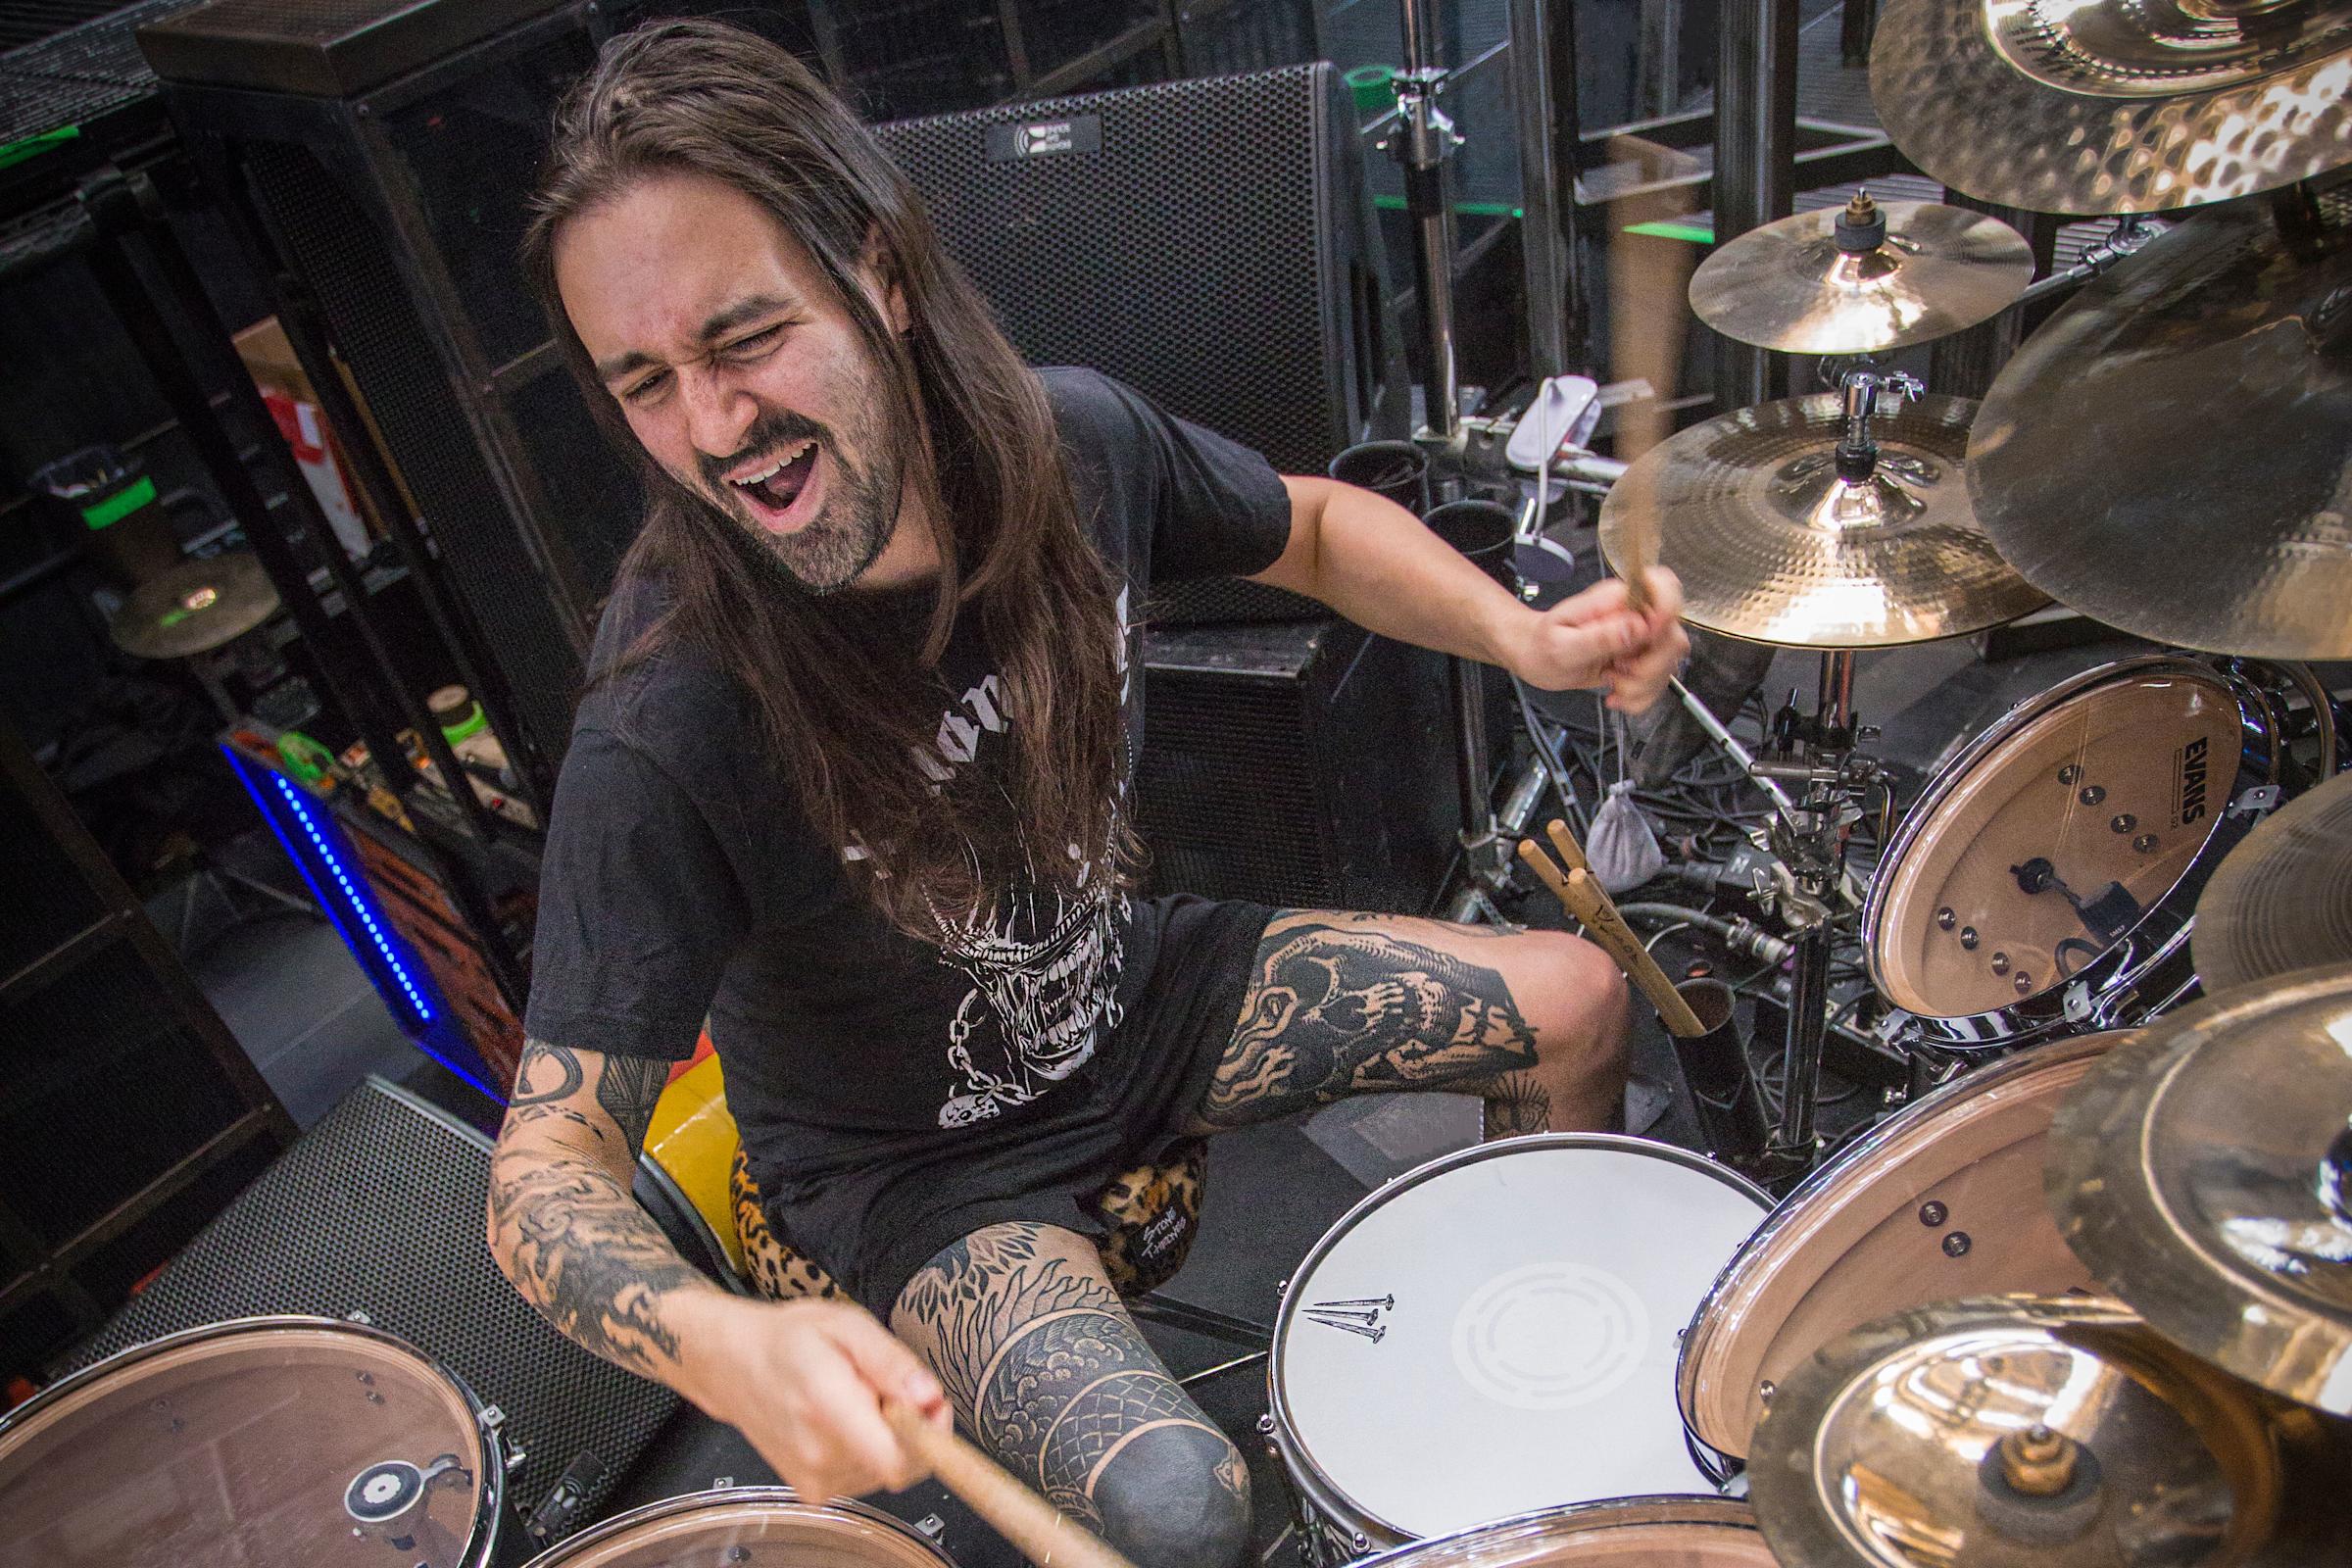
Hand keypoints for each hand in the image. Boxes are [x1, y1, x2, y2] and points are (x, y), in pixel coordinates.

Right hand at [672, 1294, 949, 1500]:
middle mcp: (819, 1455)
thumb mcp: (847, 1325)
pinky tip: (849, 1420)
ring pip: (888, 1470)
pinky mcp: (815, 1491)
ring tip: (861, 1399)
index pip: (897, 1459)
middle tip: (888, 1387)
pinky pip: (868, 1476)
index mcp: (827, 1407)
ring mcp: (814, 1479)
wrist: (735, 1365)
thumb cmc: (790, 1340)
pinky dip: (871, 1449)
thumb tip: (928, 1394)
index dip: (930, 1435)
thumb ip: (890, 1361)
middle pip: (902, 1463)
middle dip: (911, 1425)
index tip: (929, 1403)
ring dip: (890, 1437)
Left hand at [1504, 568, 1687, 713]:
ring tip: (1611, 684)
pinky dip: (1639, 698)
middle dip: (1650, 667)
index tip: (1646, 640)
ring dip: (1642, 686)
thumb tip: (1638, 626)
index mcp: (1616, 600)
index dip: (1667, 612)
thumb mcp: (1563, 644)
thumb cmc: (1541, 645)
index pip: (1663, 584)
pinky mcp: (1639, 660)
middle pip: (1673, 637)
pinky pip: (1657, 682)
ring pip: (1668, 664)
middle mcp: (1634, 615)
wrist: (1534, 657)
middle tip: (1617, 673)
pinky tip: (1616, 695)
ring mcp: (1640, 639)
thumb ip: (1601, 636)